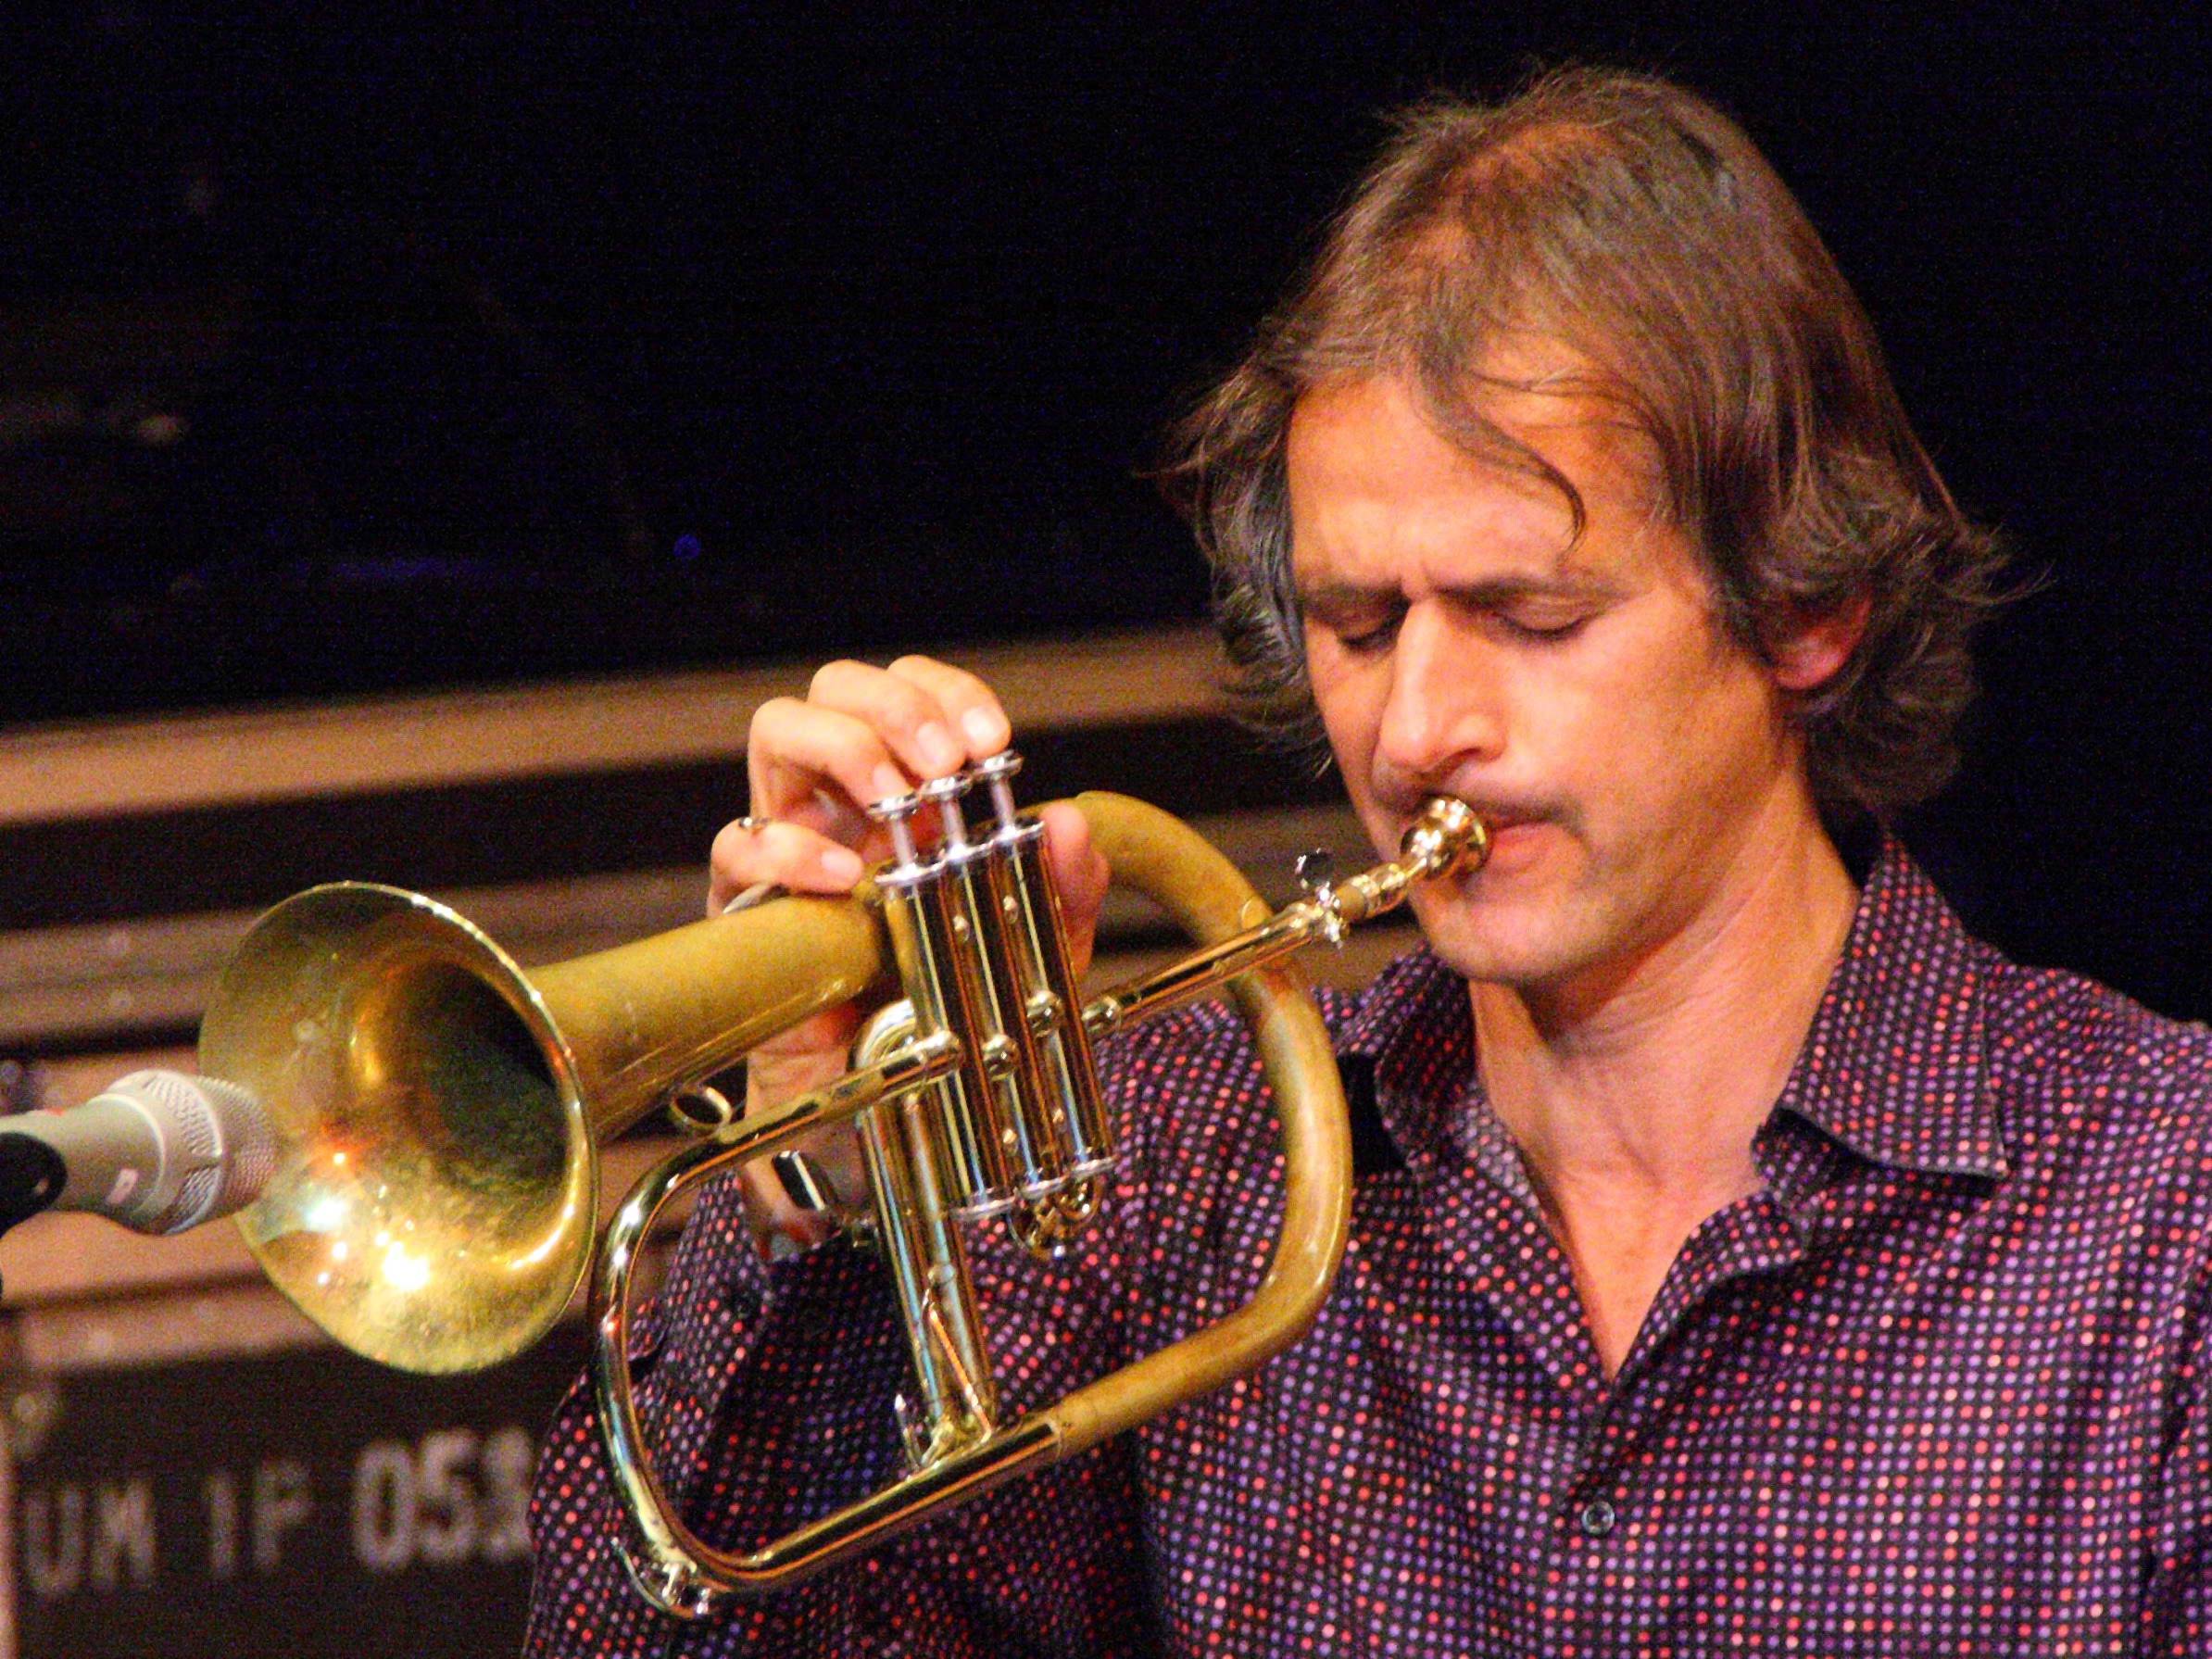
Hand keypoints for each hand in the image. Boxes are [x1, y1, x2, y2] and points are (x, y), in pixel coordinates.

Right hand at [710, 655, 1109, 1254]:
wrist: (878, 1106)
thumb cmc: (949, 1012)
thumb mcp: (1033, 954)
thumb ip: (1062, 892)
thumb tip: (1067, 823)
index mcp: (911, 796)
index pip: (913, 694)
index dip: (948, 696)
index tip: (991, 742)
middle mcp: (842, 803)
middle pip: (836, 687)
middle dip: (894, 702)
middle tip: (943, 762)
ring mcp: (789, 845)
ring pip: (777, 731)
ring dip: (843, 743)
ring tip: (892, 794)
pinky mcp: (746, 906)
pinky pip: (737, 846)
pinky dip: (789, 847)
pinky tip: (847, 879)